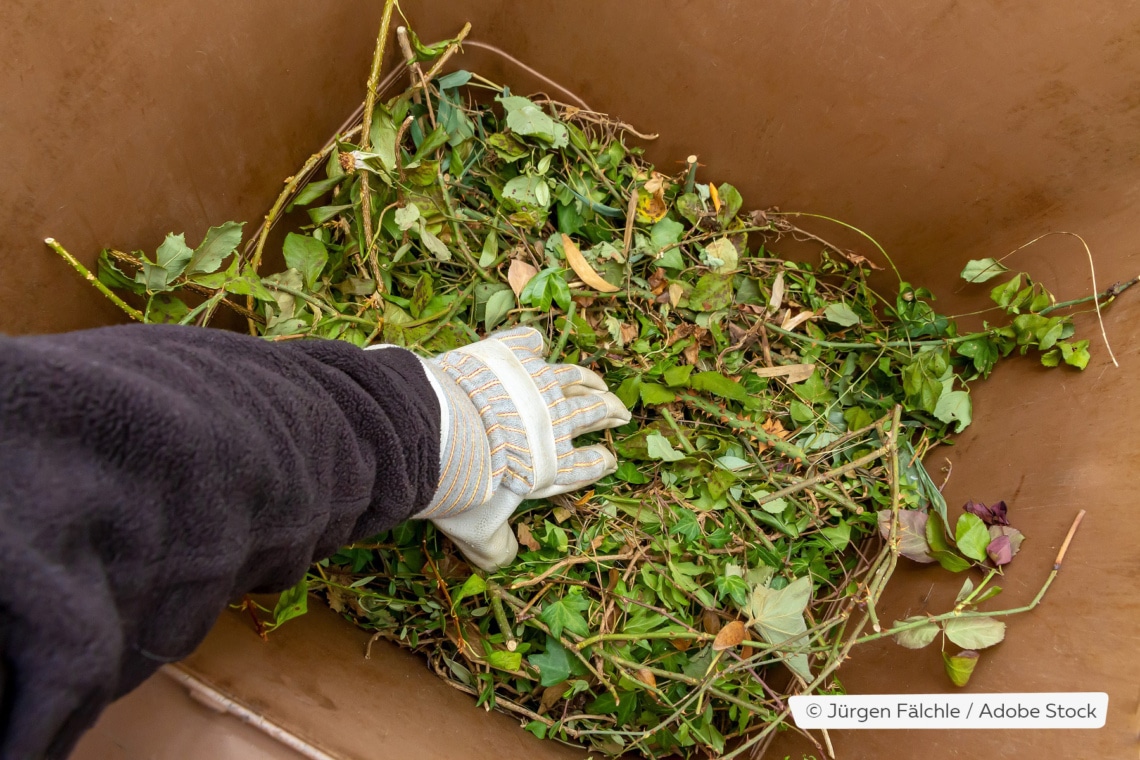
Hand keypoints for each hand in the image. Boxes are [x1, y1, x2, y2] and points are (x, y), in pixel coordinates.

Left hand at [413, 327, 629, 570]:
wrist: (444, 430)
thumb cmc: (466, 485)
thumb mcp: (478, 530)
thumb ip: (494, 547)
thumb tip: (501, 560)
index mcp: (553, 464)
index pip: (586, 465)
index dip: (599, 463)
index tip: (609, 460)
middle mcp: (555, 420)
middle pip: (593, 413)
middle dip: (610, 412)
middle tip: (622, 412)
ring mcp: (535, 382)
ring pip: (573, 376)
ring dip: (589, 379)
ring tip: (599, 382)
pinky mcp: (511, 354)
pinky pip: (530, 344)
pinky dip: (535, 344)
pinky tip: (538, 343)